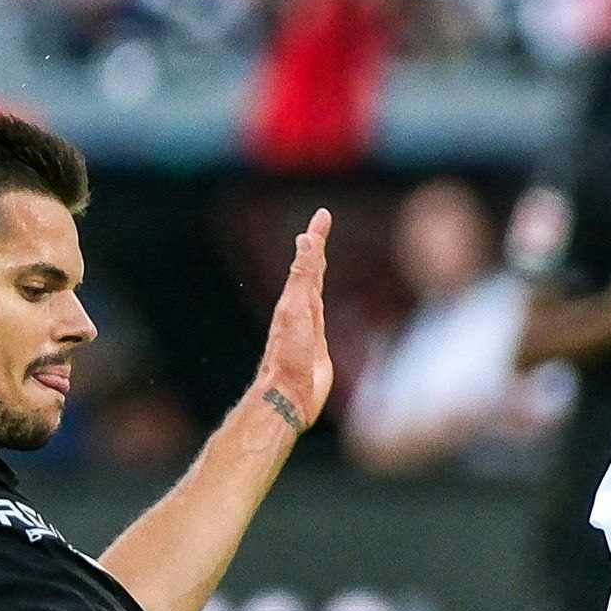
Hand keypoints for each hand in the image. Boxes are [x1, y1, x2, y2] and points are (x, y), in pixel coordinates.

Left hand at [248, 208, 332, 434]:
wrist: (288, 395)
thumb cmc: (289, 354)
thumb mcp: (296, 309)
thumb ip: (303, 276)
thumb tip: (306, 240)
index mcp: (295, 298)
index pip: (309, 260)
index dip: (317, 238)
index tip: (323, 215)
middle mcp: (301, 309)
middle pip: (310, 271)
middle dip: (316, 247)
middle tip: (321, 225)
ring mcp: (309, 328)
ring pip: (314, 291)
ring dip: (316, 272)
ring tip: (319, 256)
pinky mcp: (318, 347)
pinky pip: (322, 315)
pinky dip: (322, 301)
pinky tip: (319, 303)